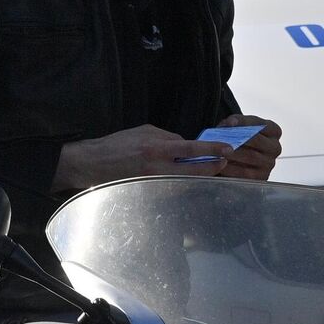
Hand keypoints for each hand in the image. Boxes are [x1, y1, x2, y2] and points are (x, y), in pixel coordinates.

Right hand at [52, 124, 233, 192]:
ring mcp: (155, 182)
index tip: (228, 150)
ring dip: (199, 175)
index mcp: (156, 148)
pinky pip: (174, 187)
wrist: (95, 163)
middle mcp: (158, 168)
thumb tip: (187, 146)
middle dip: (213, 166)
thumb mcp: (145, 131)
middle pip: (195, 170)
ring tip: (209, 169)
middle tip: (224, 162)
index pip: (192, 149)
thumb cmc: (119, 144)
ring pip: (187, 181)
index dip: (212, 149)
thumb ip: (168, 138)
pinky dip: (183, 182)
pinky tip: (187, 178)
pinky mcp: (151, 192)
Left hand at [216, 115, 282, 180]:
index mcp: (274, 131)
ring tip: (219, 152)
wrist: (238, 159)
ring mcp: (270, 163)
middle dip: (238, 139)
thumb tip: (230, 124)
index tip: (230, 122)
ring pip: (251, 156)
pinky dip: (232, 168)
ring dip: (234, 154)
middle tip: (222, 140)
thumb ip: (234, 123)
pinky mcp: (262, 177)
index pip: (261, 124)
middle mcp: (275, 147)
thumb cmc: (239, 139)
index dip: (245, 122)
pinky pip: (246, 173)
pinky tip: (221, 164)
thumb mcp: (238, 127)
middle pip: (257, 140)